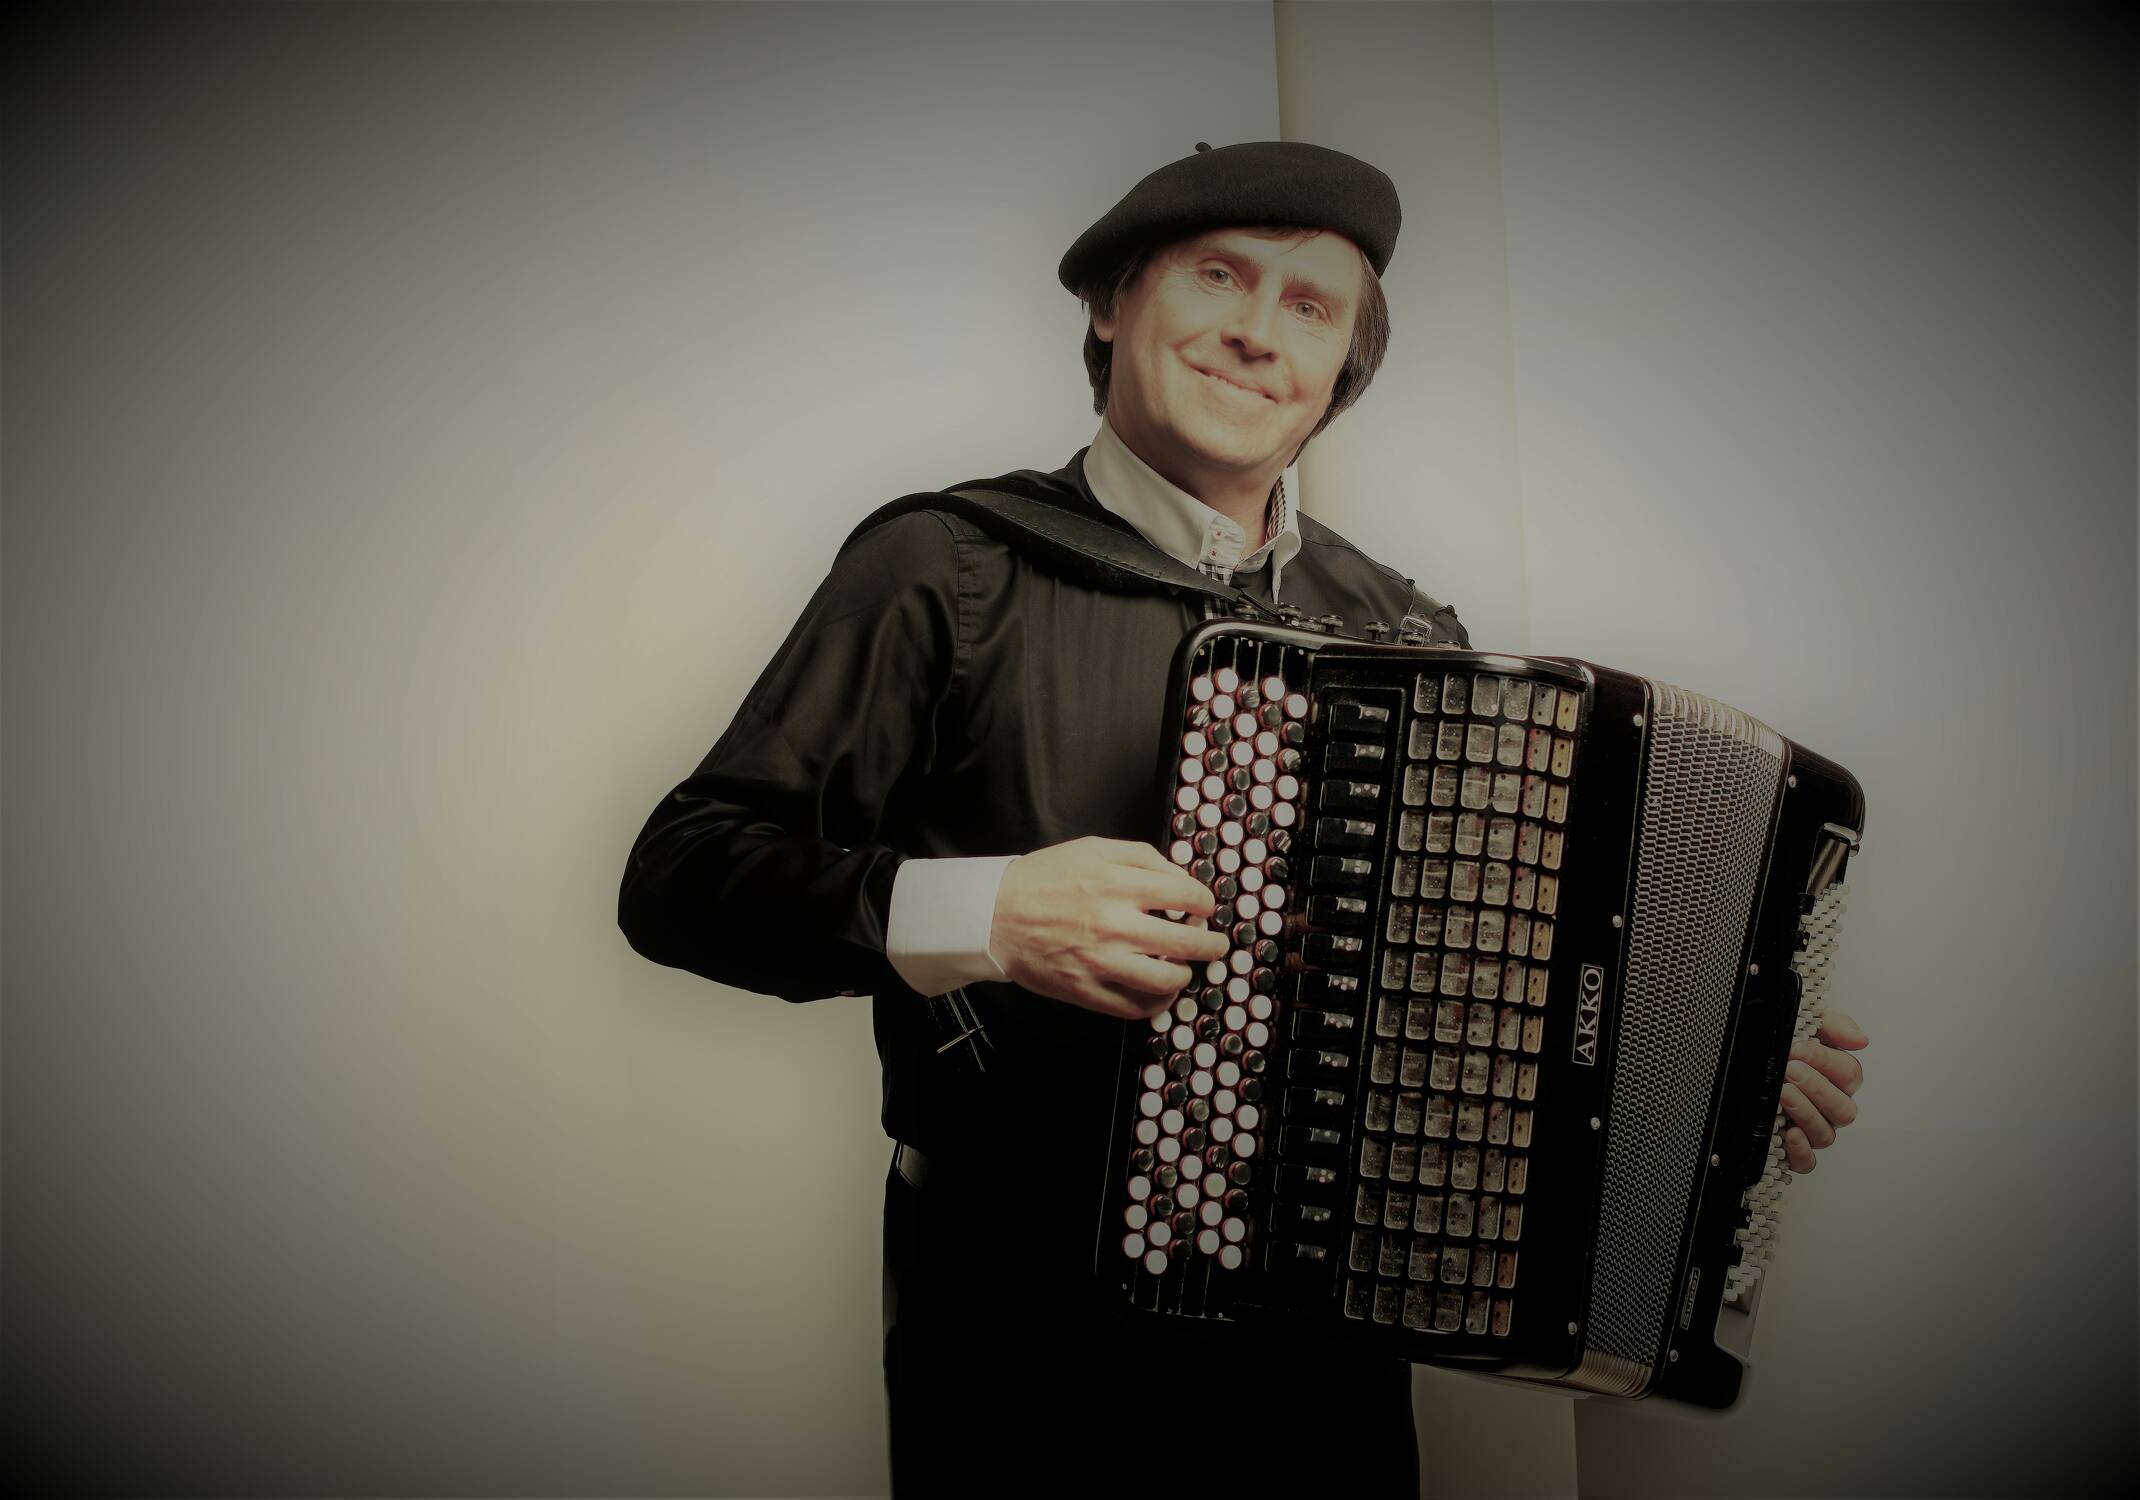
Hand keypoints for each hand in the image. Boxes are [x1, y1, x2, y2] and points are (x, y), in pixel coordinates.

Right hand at [990, 837, 1229, 1021]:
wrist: (993, 914)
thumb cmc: (1044, 878)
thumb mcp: (1093, 848)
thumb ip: (1142, 856)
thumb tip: (1180, 877)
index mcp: (1119, 884)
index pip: (1188, 897)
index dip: (1205, 903)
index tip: (1203, 908)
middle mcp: (1115, 925)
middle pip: (1187, 943)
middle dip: (1211, 945)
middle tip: (1215, 946)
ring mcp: (1101, 962)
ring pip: (1167, 981)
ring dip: (1185, 976)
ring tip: (1183, 969)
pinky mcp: (1086, 991)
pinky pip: (1135, 1008)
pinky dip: (1156, 1003)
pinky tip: (1159, 992)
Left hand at [1778, 1010, 1866, 1171]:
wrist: (1747, 1060)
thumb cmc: (1784, 1043)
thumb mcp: (1808, 1023)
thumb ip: (1835, 1026)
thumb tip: (1860, 1040)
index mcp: (1839, 1078)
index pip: (1849, 1074)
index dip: (1825, 1061)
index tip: (1796, 1048)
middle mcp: (1830, 1107)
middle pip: (1843, 1108)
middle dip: (1816, 1087)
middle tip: (1789, 1070)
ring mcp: (1813, 1130)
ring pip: (1826, 1134)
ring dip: (1806, 1113)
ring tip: (1783, 1092)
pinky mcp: (1793, 1150)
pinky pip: (1807, 1162)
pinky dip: (1801, 1152)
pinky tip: (1790, 1134)